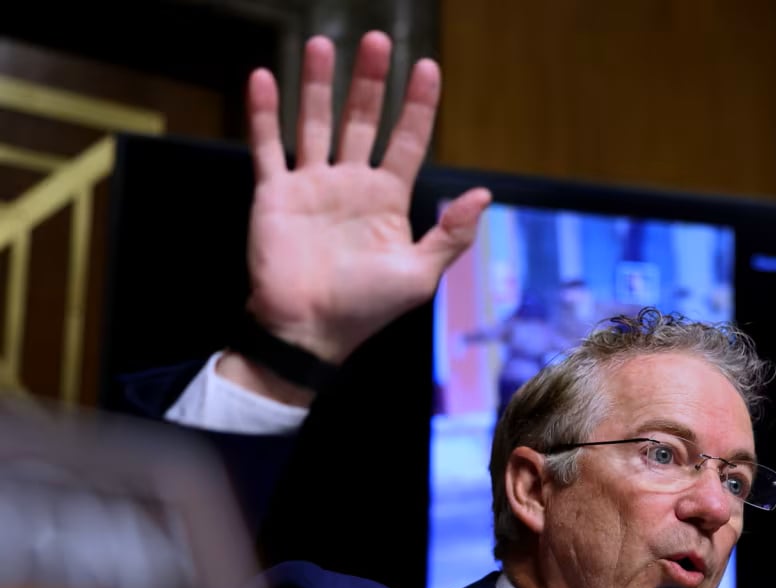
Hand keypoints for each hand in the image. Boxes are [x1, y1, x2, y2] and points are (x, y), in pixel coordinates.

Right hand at [243, 30, 490, 364]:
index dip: (419, 106)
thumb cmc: (366, 308)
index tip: (427, 68)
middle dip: (370, 81)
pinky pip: (268, 146)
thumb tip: (484, 192)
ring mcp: (312, 185)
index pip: (408, 140)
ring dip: (318, 85)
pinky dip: (265, 113)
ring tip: (323, 45)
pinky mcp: (274, 194)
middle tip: (376, 40)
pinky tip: (265, 78)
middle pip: (363, 120)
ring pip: (316, 122)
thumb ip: (451, 234)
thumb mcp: (419, 274)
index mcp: (388, 200)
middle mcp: (351, 184)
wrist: (309, 331)